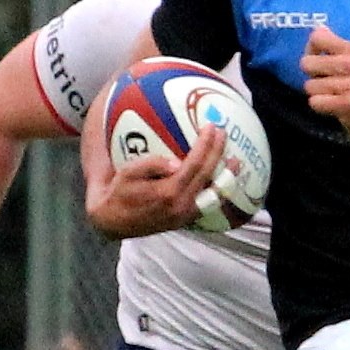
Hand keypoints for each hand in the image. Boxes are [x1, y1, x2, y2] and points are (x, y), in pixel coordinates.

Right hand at [85, 127, 225, 237]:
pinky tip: (221, 179)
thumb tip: (176, 162)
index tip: (210, 127)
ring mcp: (184, 215)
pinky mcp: (185, 220)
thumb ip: (151, 165)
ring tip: (235, 161)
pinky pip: (207, 204)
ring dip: (225, 176)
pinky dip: (217, 190)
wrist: (113, 222)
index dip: (204, 145)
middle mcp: (180, 206)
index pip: (193, 165)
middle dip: (217, 152)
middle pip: (207, 176)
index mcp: (168, 192)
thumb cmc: (118, 193)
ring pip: (212, 194)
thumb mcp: (127, 174)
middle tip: (223, 133)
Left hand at [300, 26, 349, 143]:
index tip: (320, 62)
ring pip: (310, 86)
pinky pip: (316, 102)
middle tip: (327, 83)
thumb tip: (318, 29)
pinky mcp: (347, 103)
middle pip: (307, 63)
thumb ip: (335, 46)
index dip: (311, 51)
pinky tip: (332, 107)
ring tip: (333, 96)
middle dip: (312, 76)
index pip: (317, 38)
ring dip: (317, 94)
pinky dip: (320, 106)